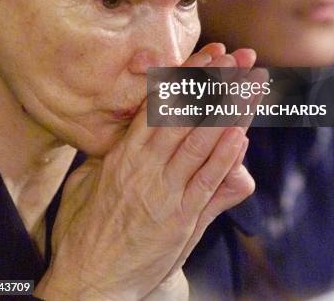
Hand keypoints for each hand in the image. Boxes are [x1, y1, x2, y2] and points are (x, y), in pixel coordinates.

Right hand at [35, 44, 256, 300]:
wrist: (89, 284)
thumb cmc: (84, 230)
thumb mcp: (88, 182)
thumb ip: (116, 154)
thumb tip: (138, 126)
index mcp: (123, 155)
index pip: (159, 106)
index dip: (186, 79)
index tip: (208, 56)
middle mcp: (144, 168)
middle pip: (186, 115)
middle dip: (215, 84)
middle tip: (237, 57)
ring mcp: (164, 193)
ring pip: (201, 141)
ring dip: (229, 109)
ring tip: (250, 82)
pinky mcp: (181, 220)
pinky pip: (207, 181)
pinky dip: (225, 155)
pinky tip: (242, 132)